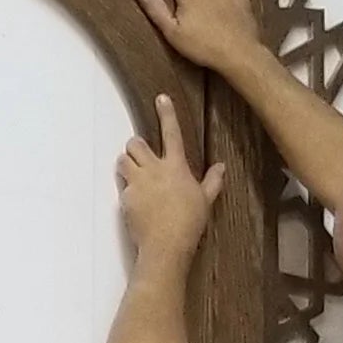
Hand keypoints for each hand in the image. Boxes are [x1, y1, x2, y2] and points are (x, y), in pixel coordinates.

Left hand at [116, 94, 225, 265]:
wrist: (167, 244)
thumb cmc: (189, 223)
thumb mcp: (205, 200)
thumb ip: (212, 181)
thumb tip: (221, 166)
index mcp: (176, 167)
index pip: (172, 133)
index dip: (167, 113)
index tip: (161, 98)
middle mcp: (155, 170)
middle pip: (135, 143)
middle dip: (135, 146)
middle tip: (140, 155)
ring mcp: (138, 182)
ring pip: (122, 160)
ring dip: (126, 163)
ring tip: (134, 173)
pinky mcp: (126, 197)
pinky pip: (121, 185)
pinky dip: (126, 188)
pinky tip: (136, 200)